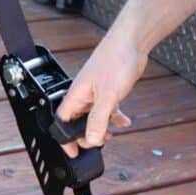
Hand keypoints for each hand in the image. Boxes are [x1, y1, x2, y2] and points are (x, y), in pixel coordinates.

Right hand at [57, 32, 146, 157]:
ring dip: (101, 128)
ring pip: (94, 117)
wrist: (132, 42)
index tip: (73, 152)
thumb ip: (98, 120)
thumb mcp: (108, 96)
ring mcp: (96, 93)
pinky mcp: (109, 90)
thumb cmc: (115, 61)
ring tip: (110, 135)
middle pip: (77, 122)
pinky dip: (114, 118)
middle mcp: (83, 95)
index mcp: (76, 95)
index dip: (66, 138)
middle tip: (97, 142)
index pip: (63, 122)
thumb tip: (91, 140)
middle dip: (86, 135)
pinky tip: (123, 122)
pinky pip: (108, 110)